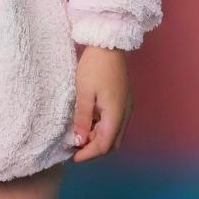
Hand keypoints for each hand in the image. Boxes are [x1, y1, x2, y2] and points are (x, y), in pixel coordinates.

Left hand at [70, 44, 133, 161]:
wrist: (109, 43)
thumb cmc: (95, 65)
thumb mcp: (84, 92)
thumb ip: (82, 118)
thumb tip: (80, 141)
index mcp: (116, 115)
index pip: (104, 145)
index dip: (88, 154)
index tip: (73, 156)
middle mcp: (125, 114)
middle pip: (111, 142)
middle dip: (94, 148)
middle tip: (75, 145)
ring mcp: (126, 106)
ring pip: (113, 132)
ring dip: (98, 137)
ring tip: (79, 132)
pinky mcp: (123, 99)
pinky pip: (114, 121)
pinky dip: (102, 127)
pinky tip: (88, 119)